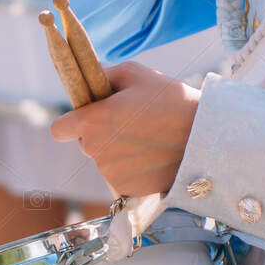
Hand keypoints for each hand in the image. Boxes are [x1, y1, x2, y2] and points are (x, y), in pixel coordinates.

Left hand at [50, 62, 200, 196]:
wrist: (204, 138)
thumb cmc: (170, 100)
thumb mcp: (135, 74)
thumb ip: (104, 77)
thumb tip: (90, 80)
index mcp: (92, 121)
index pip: (60, 129)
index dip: (71, 123)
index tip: (87, 119)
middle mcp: (95, 151)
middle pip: (87, 143)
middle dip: (102, 134)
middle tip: (131, 124)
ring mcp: (110, 174)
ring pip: (105, 161)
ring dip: (119, 153)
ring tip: (148, 140)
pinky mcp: (125, 190)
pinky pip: (121, 178)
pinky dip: (132, 170)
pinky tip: (152, 158)